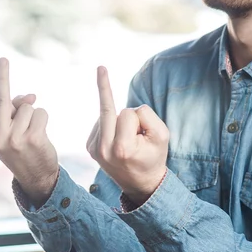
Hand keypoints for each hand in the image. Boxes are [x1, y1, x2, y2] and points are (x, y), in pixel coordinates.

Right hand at [0, 58, 58, 205]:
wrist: (35, 178)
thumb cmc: (23, 149)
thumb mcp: (11, 131)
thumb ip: (16, 111)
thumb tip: (31, 97)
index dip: (5, 86)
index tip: (1, 61)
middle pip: (3, 100)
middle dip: (2, 76)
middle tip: (2, 59)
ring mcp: (13, 139)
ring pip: (28, 107)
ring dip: (34, 116)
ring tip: (32, 134)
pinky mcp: (32, 139)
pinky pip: (41, 113)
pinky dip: (44, 120)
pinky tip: (41, 137)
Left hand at [86, 66, 168, 204]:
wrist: (141, 183)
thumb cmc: (154, 156)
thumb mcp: (162, 135)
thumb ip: (147, 116)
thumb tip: (126, 109)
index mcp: (121, 148)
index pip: (128, 113)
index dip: (140, 118)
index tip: (143, 128)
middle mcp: (103, 149)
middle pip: (109, 110)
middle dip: (107, 89)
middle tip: (101, 67)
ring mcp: (93, 149)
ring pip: (105, 115)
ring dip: (118, 121)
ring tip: (128, 141)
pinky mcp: (89, 147)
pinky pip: (101, 122)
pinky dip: (111, 124)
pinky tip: (117, 138)